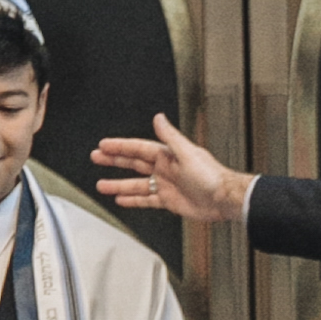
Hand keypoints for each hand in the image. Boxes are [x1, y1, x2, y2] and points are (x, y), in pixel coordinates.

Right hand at [92, 115, 251, 224]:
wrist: (223, 199)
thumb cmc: (211, 176)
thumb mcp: (187, 153)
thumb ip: (170, 136)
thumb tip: (159, 118)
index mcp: (167, 155)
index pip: (138, 148)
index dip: (120, 146)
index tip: (104, 145)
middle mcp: (165, 168)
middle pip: (133, 163)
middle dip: (114, 161)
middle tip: (97, 158)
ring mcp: (166, 185)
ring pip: (136, 183)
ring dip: (119, 184)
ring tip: (102, 185)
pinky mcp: (169, 201)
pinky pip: (146, 200)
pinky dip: (133, 200)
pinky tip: (122, 200)